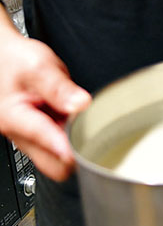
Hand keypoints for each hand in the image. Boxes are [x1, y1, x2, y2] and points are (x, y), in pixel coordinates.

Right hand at [0, 26, 90, 179]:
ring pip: (58, 158)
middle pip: (54, 165)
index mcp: (15, 118)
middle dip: (75, 153)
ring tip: (82, 119)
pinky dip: (71, 137)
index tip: (87, 152)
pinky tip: (76, 119)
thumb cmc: (13, 61)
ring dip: (73, 143)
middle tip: (91, 130)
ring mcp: (30, 138)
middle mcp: (21, 135)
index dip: (69, 149)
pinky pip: (59, 147)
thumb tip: (80, 103)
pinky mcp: (38, 136)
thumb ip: (59, 87)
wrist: (2, 60)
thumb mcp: (37, 66)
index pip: (46, 142)